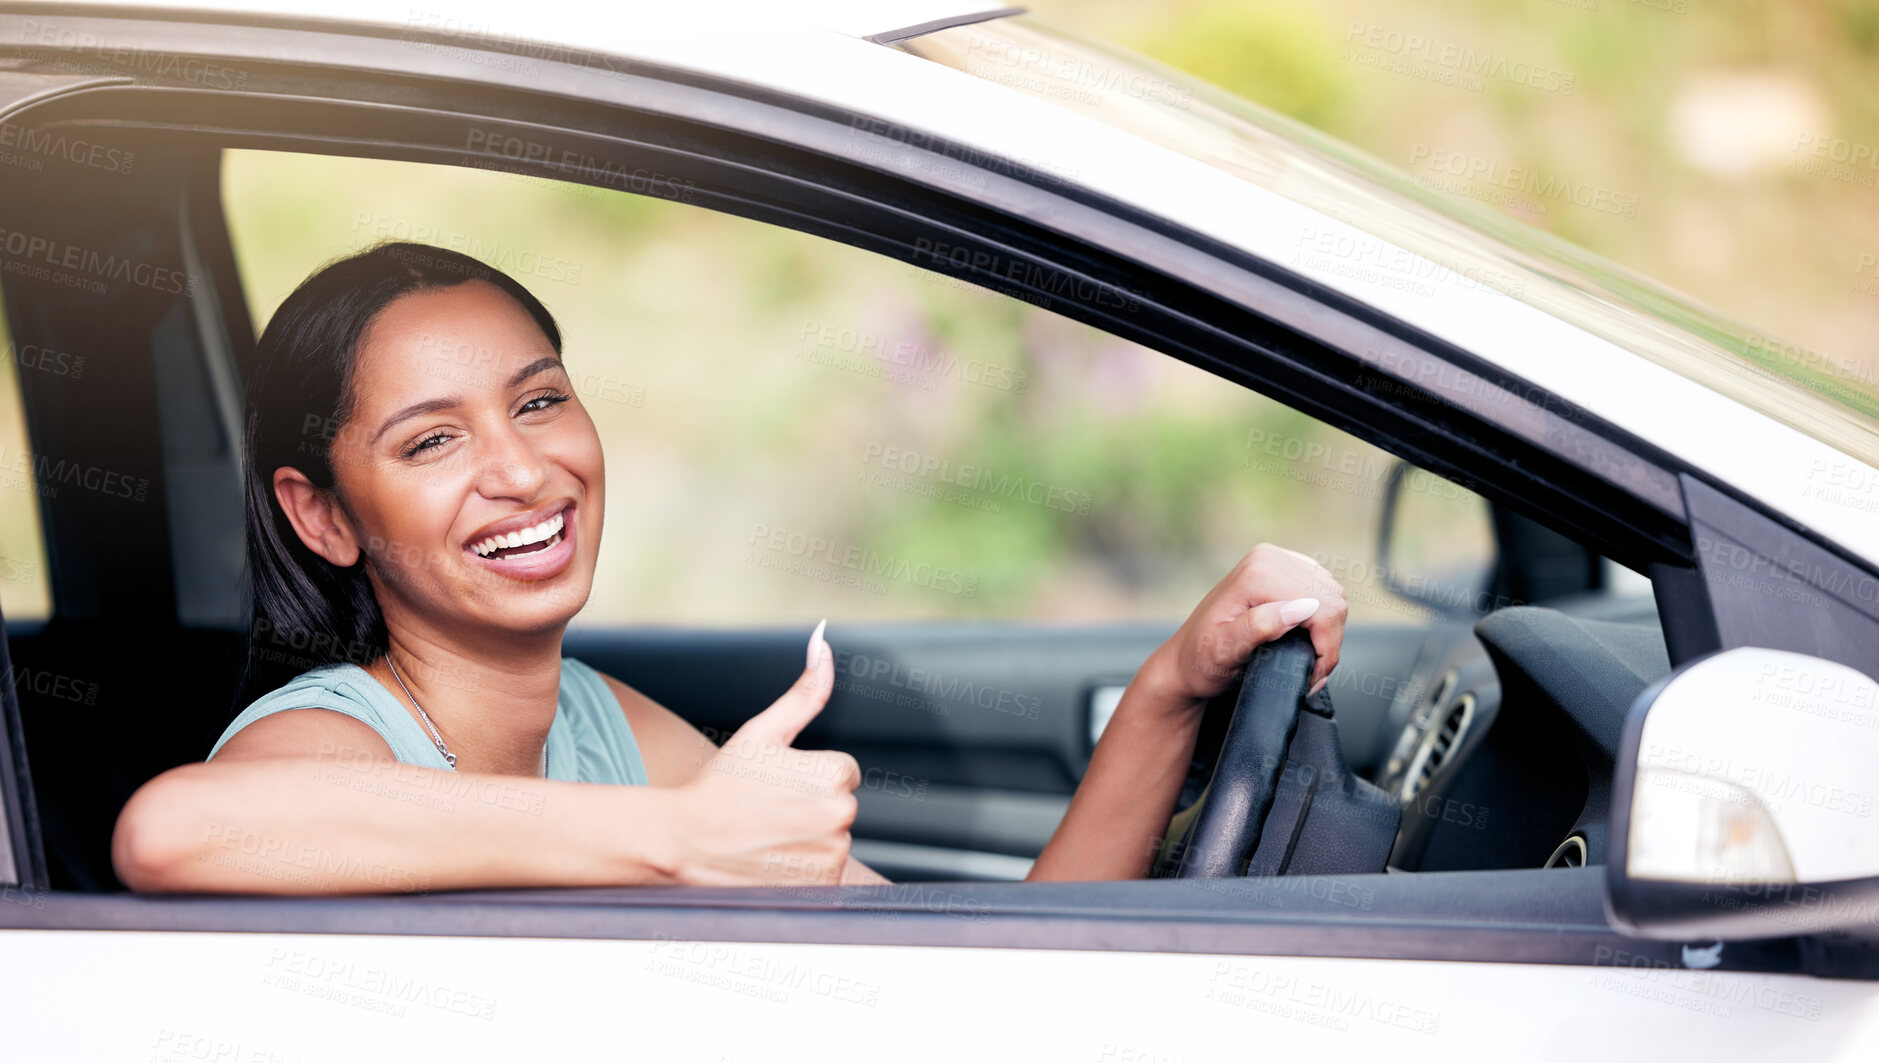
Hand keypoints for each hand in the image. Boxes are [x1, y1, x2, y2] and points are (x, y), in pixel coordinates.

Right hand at [664, 620, 860, 885]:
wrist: (684, 843)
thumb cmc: (720, 786)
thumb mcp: (762, 733)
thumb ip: (804, 693)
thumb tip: (824, 643)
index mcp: (833, 776)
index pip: (842, 772)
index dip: (807, 776)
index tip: (775, 785)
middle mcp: (840, 818)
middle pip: (839, 806)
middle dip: (810, 806)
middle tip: (766, 810)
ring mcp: (830, 857)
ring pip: (832, 839)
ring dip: (806, 838)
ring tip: (766, 836)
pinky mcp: (819, 888)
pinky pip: (824, 872)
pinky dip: (802, 868)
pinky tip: (771, 860)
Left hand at [1146, 544, 1347, 708]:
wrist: (1184, 661)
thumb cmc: (1200, 661)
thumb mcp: (1224, 652)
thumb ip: (1260, 627)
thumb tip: (1300, 608)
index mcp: (1256, 574)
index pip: (1323, 608)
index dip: (1325, 648)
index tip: (1310, 675)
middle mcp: (1268, 559)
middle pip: (1333, 600)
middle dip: (1327, 643)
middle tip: (1308, 672)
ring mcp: (1276, 560)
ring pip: (1334, 596)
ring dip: (1327, 632)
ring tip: (1305, 658)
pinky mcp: (1283, 569)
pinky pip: (1324, 591)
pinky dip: (1321, 620)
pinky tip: (1303, 637)